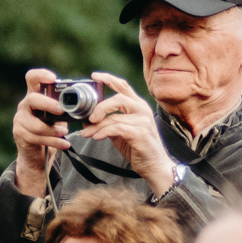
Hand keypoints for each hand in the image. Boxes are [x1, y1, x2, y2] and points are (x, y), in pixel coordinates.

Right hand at [10, 70, 72, 195]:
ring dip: (53, 129)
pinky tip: (64, 144)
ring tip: (65, 133)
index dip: (40, 75)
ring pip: (37, 124)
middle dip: (49, 104)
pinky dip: (55, 142)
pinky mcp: (21, 135)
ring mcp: (20, 121)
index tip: (53, 78)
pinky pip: (38, 138)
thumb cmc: (50, 131)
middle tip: (62, 110)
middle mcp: (24, 106)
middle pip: (33, 99)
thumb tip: (87, 100)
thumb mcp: (57, 116)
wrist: (36, 154)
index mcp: (34, 96)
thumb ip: (65, 107)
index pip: (31, 78)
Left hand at [77, 74, 174, 191]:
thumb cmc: (138, 148)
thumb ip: (110, 122)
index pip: (123, 86)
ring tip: (86, 133)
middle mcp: (142, 110)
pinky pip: (117, 129)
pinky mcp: (140, 134)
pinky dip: (103, 133)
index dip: (108, 79)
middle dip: (100, 107)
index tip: (94, 76)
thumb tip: (89, 120)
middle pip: (118, 98)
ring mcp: (143, 121)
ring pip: (115, 117)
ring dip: (97, 126)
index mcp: (138, 106)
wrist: (154, 166)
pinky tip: (96, 137)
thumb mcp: (121, 132)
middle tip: (89, 118)